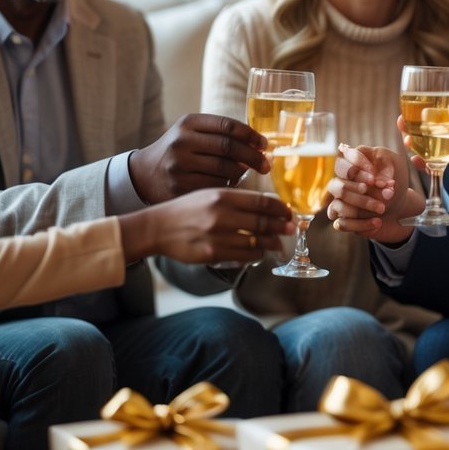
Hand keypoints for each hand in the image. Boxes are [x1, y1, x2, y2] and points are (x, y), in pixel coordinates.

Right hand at [117, 188, 292, 263]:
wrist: (158, 227)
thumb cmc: (186, 209)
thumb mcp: (209, 193)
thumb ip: (234, 197)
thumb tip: (265, 203)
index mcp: (221, 195)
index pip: (260, 201)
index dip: (279, 208)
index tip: (288, 211)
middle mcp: (220, 214)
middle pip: (261, 222)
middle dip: (280, 226)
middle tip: (290, 228)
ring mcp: (216, 235)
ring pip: (255, 242)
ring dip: (270, 243)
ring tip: (278, 243)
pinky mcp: (211, 254)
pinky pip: (242, 256)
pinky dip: (256, 255)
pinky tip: (260, 253)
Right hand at [129, 113, 267, 203]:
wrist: (143, 174)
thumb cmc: (178, 152)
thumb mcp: (192, 133)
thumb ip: (220, 135)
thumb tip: (259, 146)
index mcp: (188, 123)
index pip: (228, 125)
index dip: (251, 135)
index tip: (264, 144)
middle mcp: (182, 141)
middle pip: (229, 148)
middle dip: (253, 157)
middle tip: (266, 165)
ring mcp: (179, 165)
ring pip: (225, 169)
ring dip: (241, 173)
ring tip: (246, 174)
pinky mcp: (179, 187)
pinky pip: (215, 187)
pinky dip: (228, 187)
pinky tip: (231, 186)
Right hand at [325, 144, 420, 243]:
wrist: (399, 203)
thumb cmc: (393, 178)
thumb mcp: (395, 165)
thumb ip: (386, 165)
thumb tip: (375, 179)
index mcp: (350, 161)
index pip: (343, 161)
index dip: (358, 169)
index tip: (375, 178)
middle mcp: (340, 181)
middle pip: (339, 185)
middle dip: (362, 191)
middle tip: (384, 193)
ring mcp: (340, 201)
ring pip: (339, 205)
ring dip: (363, 207)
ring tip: (383, 208)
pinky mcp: (343, 219)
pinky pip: (342, 224)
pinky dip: (361, 224)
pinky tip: (378, 223)